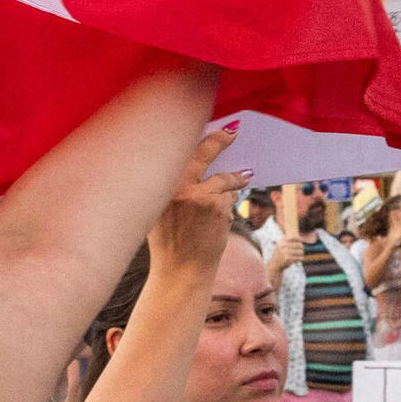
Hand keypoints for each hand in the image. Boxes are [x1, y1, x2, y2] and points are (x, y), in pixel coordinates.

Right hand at [147, 126, 251, 281]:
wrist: (179, 274)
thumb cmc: (168, 244)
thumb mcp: (158, 212)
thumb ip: (173, 188)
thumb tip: (196, 163)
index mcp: (158, 186)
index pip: (178, 150)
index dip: (197, 137)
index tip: (213, 127)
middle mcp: (176, 187)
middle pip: (203, 152)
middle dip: (220, 140)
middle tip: (234, 132)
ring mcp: (199, 196)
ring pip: (222, 180)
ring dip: (232, 183)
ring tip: (242, 180)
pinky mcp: (218, 208)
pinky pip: (229, 197)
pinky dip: (229, 205)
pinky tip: (221, 221)